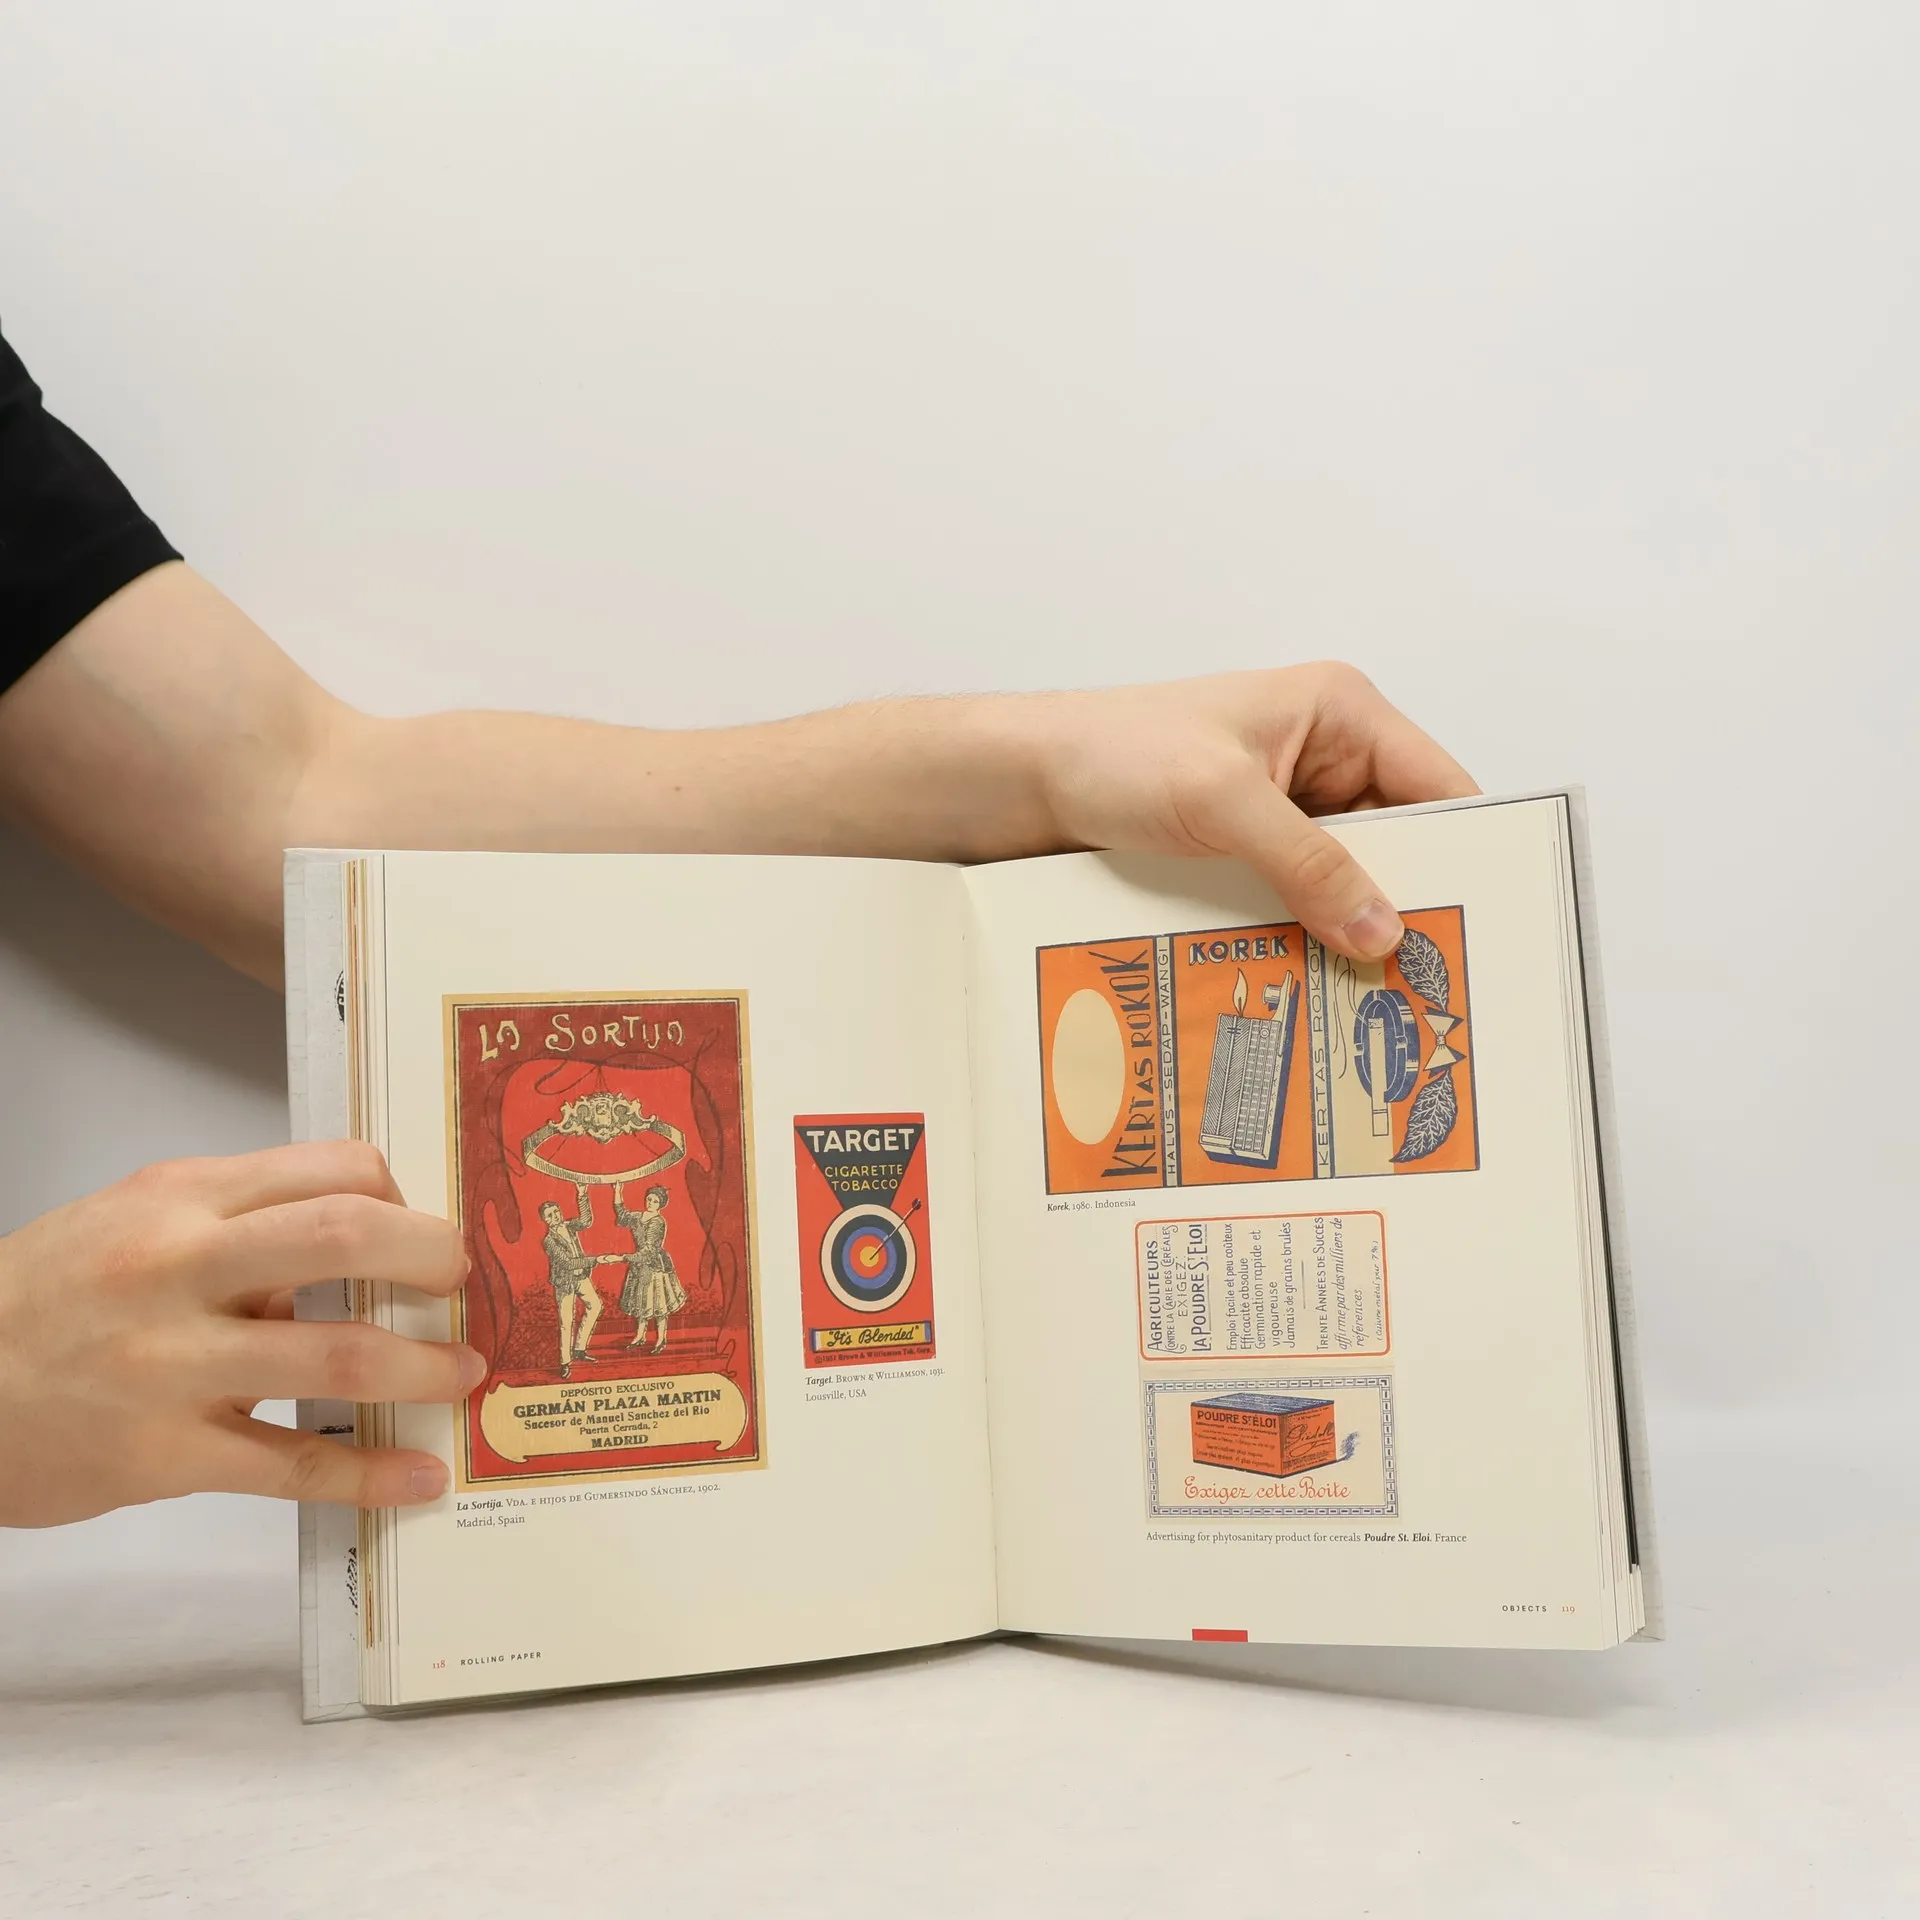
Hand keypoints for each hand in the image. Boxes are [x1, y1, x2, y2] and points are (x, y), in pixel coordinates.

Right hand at [0, 1141, 480, 1527]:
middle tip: (464, 1282)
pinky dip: (369, 1473)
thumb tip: (350, 1259)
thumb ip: (238, 1226)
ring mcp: (173, 1363)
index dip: (401, 1195)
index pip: (330, 1170)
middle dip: (433, 1257)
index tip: (428, 1226)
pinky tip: (418, 1476)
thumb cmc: (51, 1298)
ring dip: (422, 1366)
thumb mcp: (135, 1225)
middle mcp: (181, 1268)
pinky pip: (291, 1464)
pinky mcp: (166, 1453)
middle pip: (347, 1236)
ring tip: (462, 1373)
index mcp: (183, 1200)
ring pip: (336, 1354)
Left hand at [1017, 662, 1477, 959]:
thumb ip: (1306, 861)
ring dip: (1349, 931)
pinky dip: (1303, 937)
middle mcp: (1321, 758)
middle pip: (1399, 843)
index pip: (1438, 785)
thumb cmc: (1110, 752)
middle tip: (1429, 982)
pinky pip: (1296, 901)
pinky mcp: (1245, 853)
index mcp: (1338, 713)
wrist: (1021, 782)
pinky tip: (1311, 984)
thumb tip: (1380, 928)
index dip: (1467, 853)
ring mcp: (1282, 810)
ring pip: (1346, 881)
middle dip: (1405, 905)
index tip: (1483, 924)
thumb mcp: (1221, 800)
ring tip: (1375, 999)